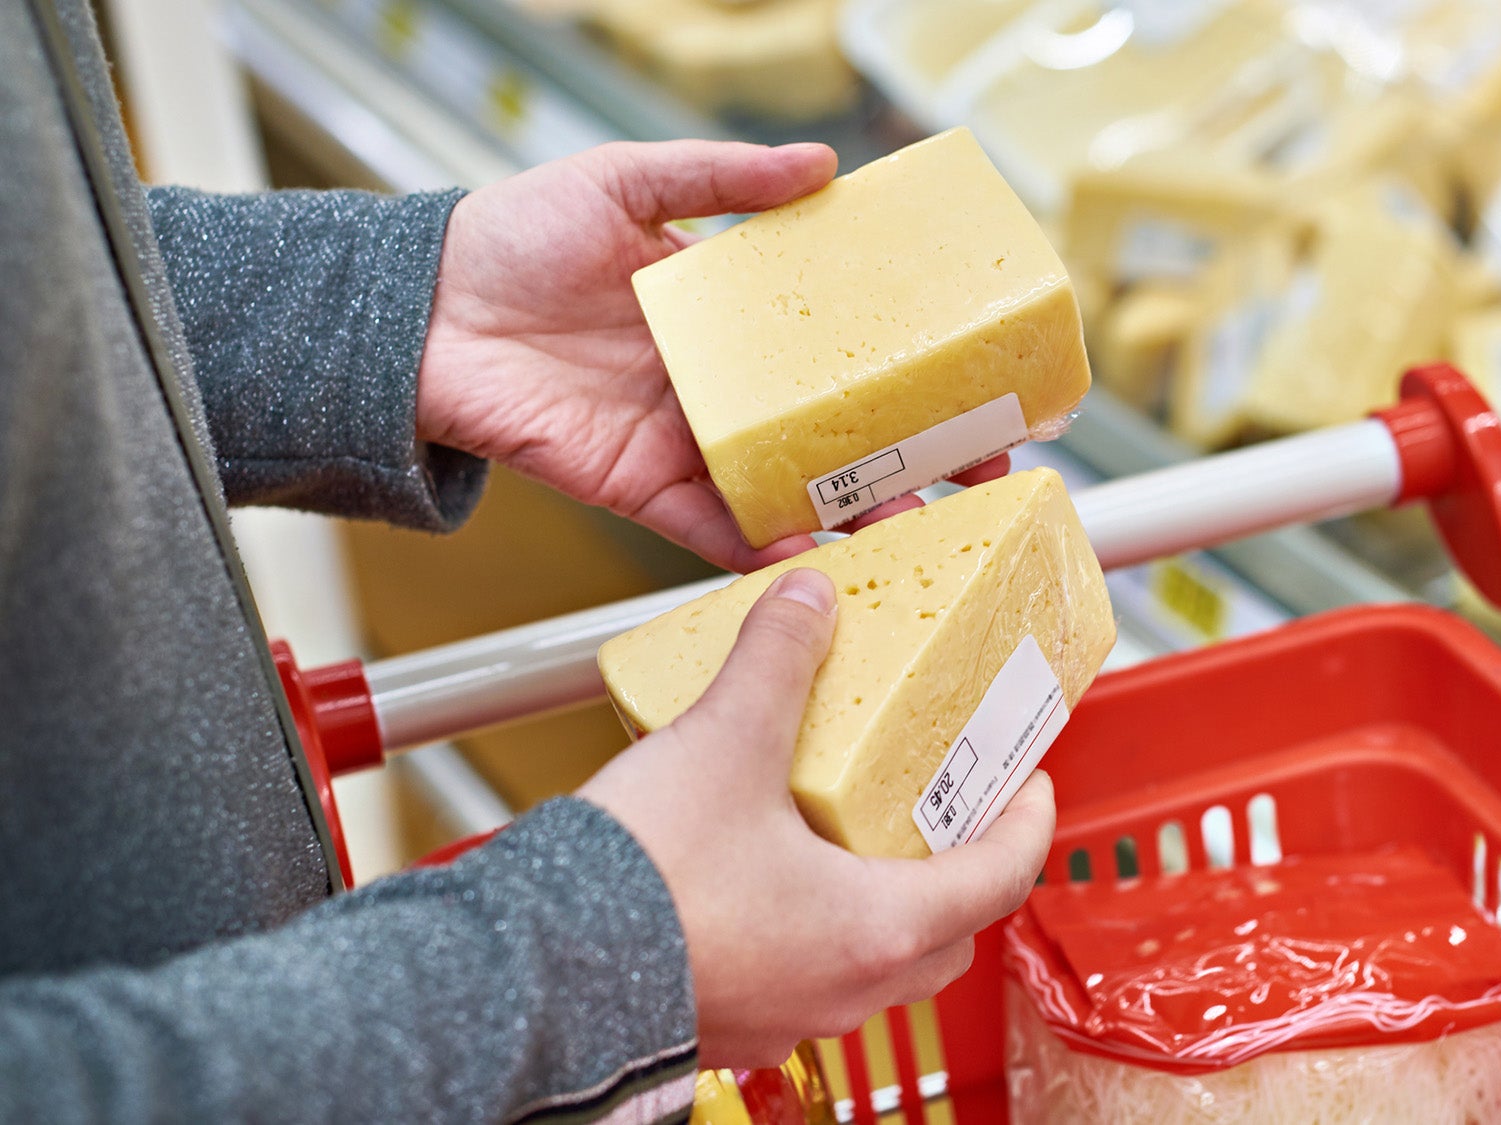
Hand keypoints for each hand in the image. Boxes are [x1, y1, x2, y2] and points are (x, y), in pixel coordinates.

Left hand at [417, 141, 1007, 572]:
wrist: (419, 309)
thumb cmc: (509, 236)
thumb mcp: (625, 182)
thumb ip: (721, 178)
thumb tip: (821, 165)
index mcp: (727, 320)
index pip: (838, 350)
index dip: (903, 370)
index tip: (971, 386)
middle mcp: (718, 389)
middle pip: (832, 434)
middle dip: (906, 461)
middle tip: (974, 477)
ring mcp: (686, 443)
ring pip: (789, 490)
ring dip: (852, 514)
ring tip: (916, 527)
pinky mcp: (640, 489)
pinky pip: (712, 528)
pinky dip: (761, 546)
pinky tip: (816, 555)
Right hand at [577, 570, 1055, 1066]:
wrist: (530, 970)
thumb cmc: (642, 885)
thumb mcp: (726, 744)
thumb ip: (777, 662)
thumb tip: (807, 599)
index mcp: (878, 929)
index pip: (1001, 876)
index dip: (1028, 818)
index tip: (1030, 780)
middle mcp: (846, 988)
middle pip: (948, 931)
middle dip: (962, 866)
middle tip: (951, 807)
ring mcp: (789, 1016)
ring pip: (875, 963)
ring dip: (886, 901)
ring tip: (858, 832)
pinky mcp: (731, 1022)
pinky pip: (805, 977)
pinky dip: (816, 928)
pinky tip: (771, 876)